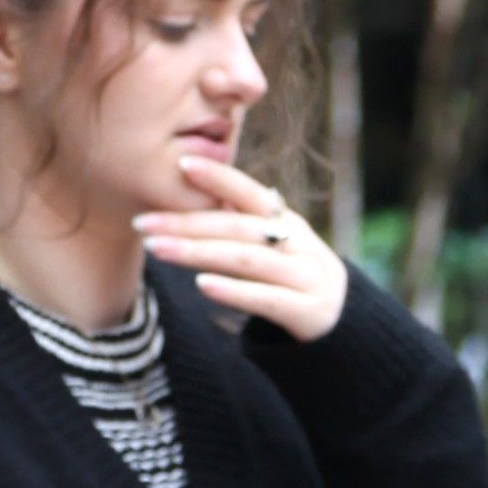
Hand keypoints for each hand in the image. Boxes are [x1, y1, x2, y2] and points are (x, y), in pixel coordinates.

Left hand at [132, 155, 347, 342]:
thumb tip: (188, 190)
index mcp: (286, 221)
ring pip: (247, 260)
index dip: (219, 176)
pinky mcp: (307, 312)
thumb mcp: (273, 244)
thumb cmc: (291, 277)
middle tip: (143, 223)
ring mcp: (305, 277)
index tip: (181, 162)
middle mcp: (298, 244)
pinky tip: (202, 285)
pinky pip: (266, 299)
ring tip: (158, 250)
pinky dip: (233, 291)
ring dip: (198, 253)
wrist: (344, 324)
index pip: (249, 192)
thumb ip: (239, 222)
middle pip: (238, 228)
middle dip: (187, 224)